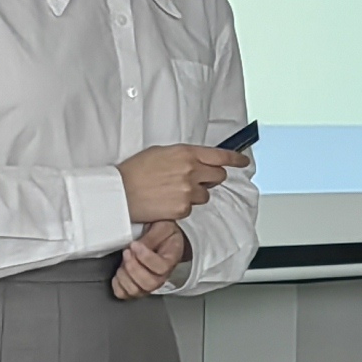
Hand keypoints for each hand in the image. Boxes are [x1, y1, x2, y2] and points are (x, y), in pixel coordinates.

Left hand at [112, 221, 188, 299]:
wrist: (162, 240)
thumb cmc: (163, 234)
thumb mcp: (161, 227)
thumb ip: (151, 236)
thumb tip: (136, 246)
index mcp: (171, 261)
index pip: (161, 267)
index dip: (146, 257)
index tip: (135, 244)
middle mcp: (161, 277)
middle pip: (149, 283)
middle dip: (133, 267)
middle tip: (127, 252)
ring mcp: (148, 285)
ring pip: (135, 290)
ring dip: (125, 275)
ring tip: (123, 261)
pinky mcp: (135, 288)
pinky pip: (124, 294)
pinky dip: (117, 284)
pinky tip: (119, 271)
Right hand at [119, 144, 246, 226]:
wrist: (119, 192)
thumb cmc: (135, 171)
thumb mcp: (160, 152)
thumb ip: (184, 156)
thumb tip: (196, 160)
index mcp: (186, 153)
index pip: (220, 156)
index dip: (235, 159)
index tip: (242, 161)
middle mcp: (191, 170)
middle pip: (218, 176)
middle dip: (211, 179)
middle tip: (197, 180)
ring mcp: (188, 191)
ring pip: (205, 195)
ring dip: (195, 194)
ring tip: (173, 192)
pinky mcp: (183, 208)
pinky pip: (191, 208)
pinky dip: (182, 206)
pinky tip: (166, 201)